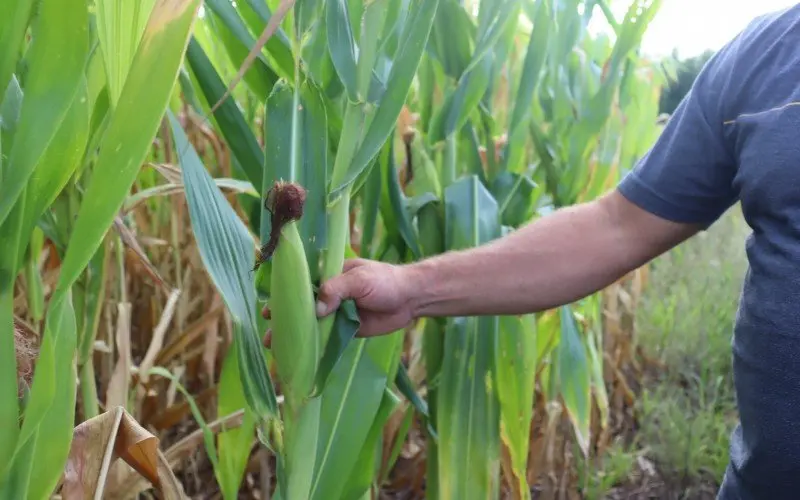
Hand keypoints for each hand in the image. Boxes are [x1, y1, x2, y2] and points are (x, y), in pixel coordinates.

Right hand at [262, 258, 417, 346]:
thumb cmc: (384, 281)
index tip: (270, 308)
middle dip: (285, 319)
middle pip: (302, 307)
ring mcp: (336, 313)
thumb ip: (337, 290)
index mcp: (329, 276)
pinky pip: (326, 338)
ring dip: (296, 334)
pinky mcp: (346, 330)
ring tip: (276, 346)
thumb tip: (317, 308)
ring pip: (312, 324)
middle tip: (269, 331)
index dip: (285, 296)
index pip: (302, 285)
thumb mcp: (359, 279)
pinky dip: (314, 346)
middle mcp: (330, 295)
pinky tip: (300, 355)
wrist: (410, 298)